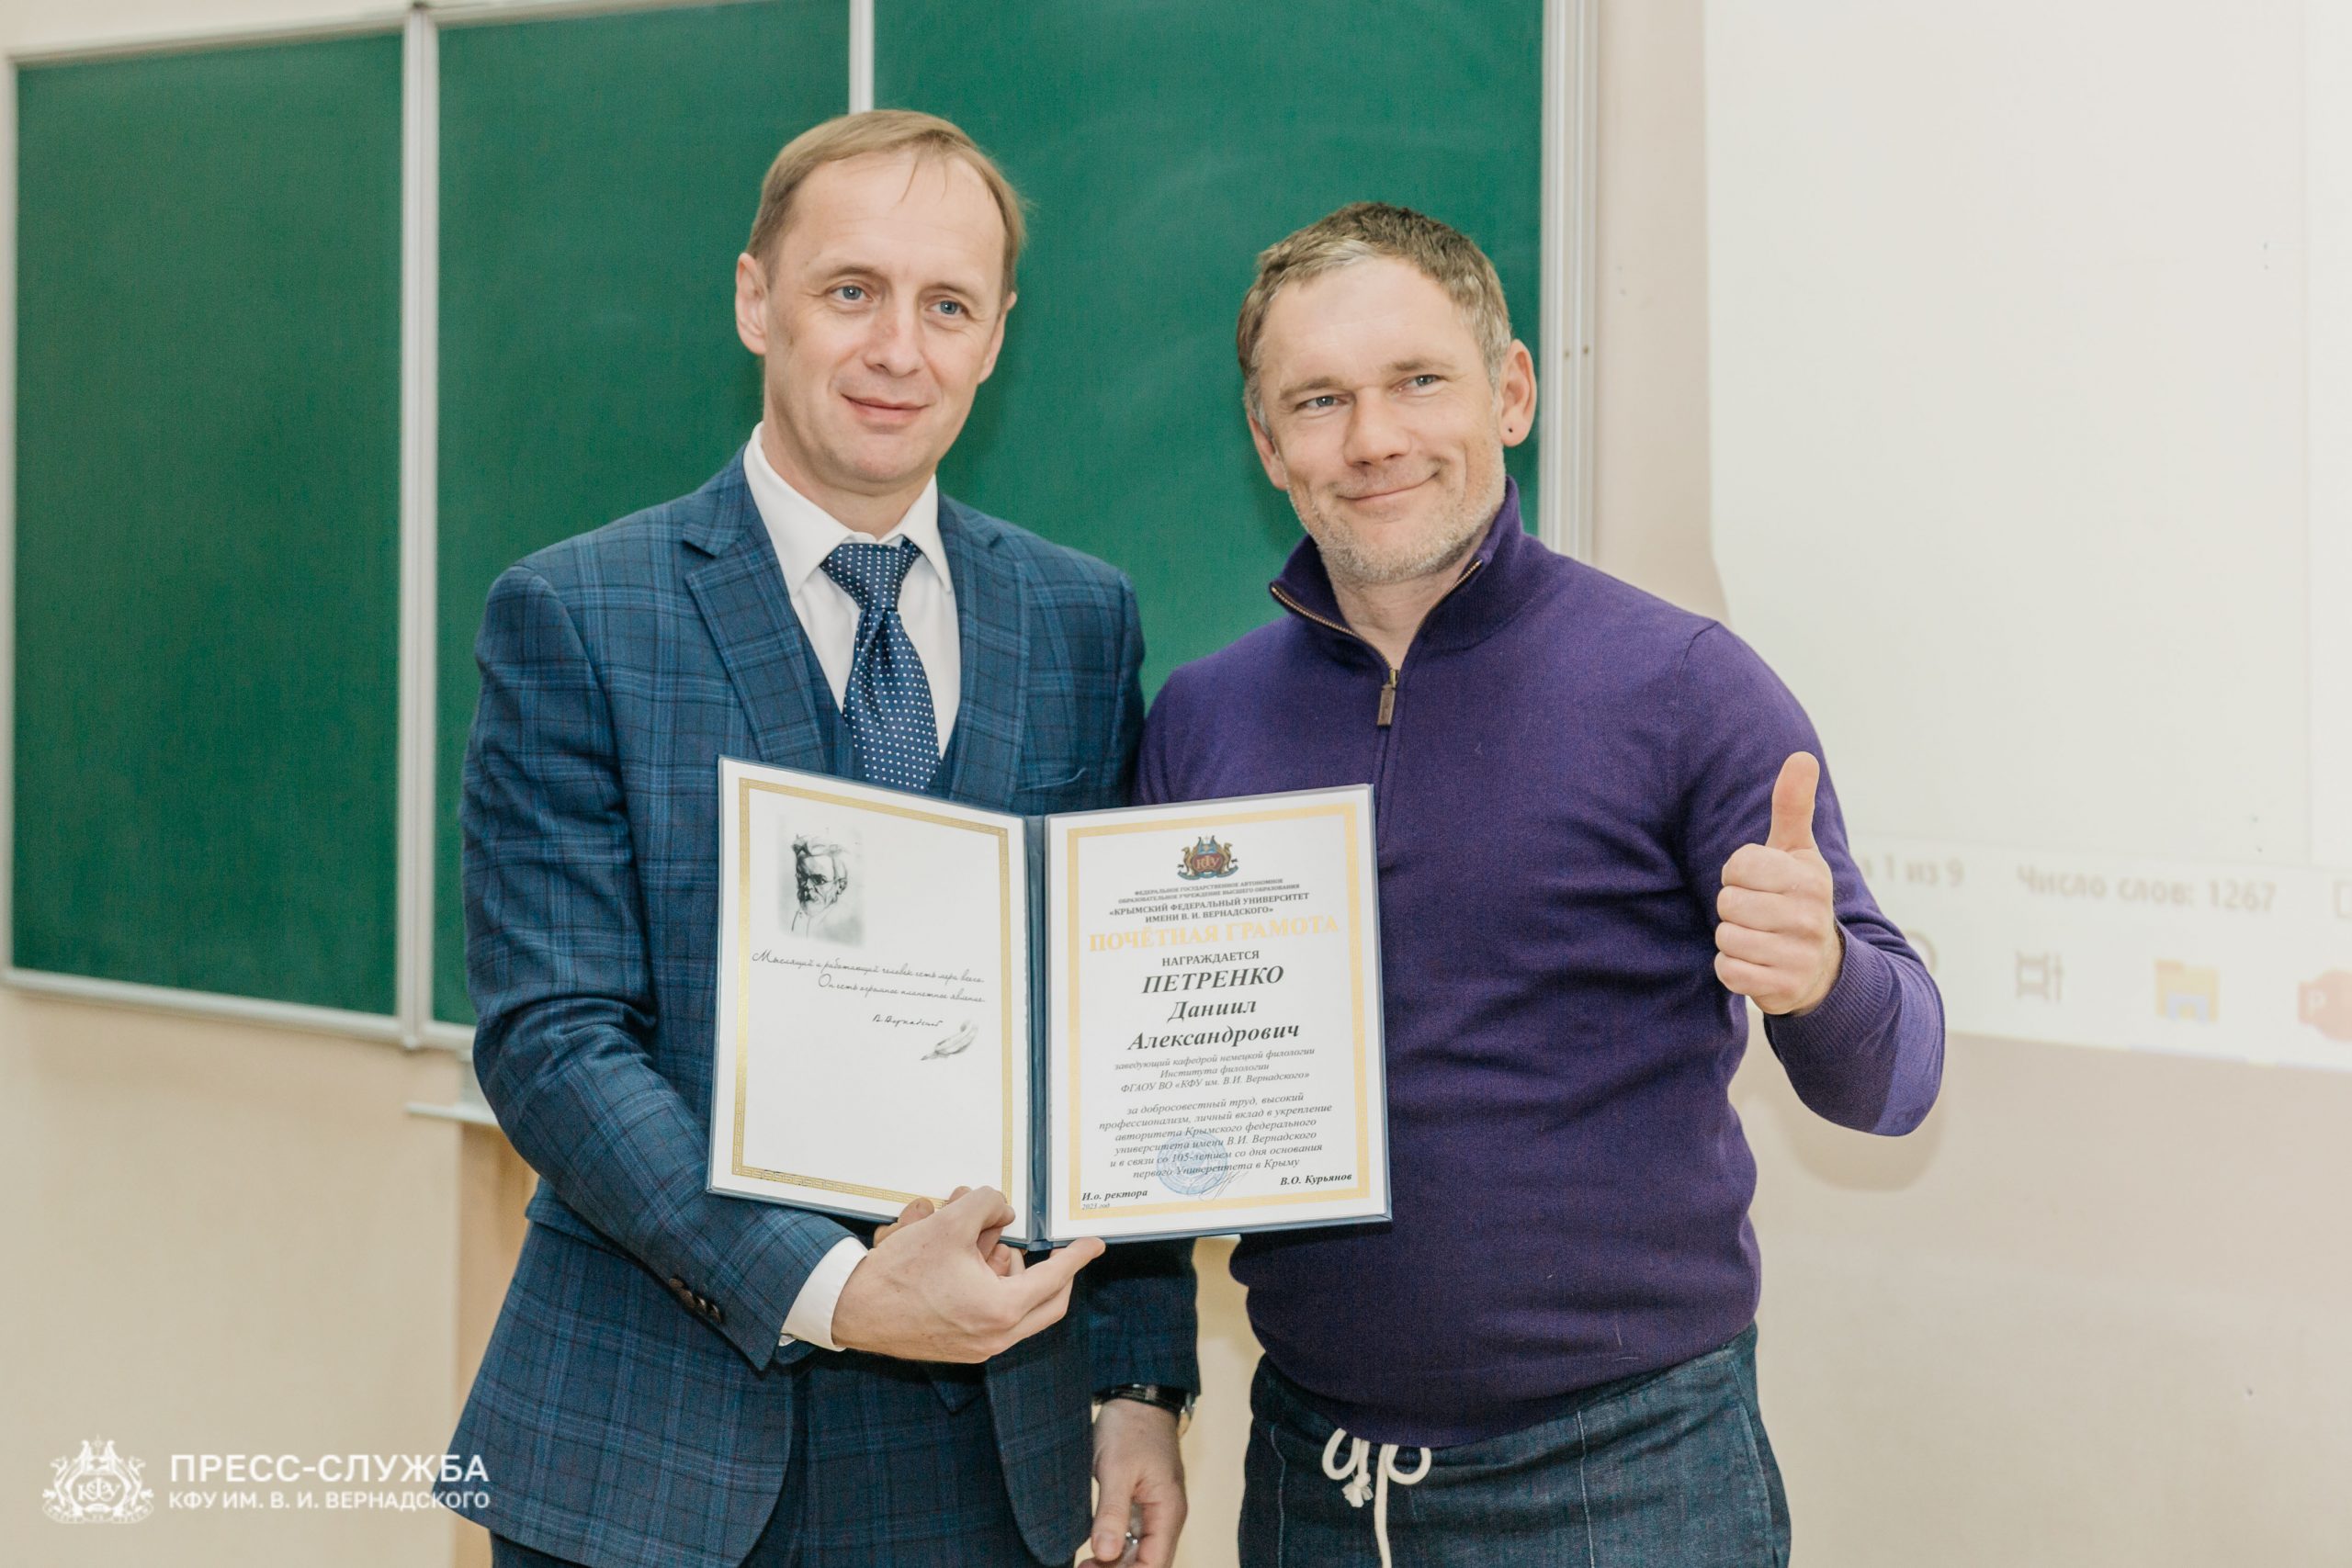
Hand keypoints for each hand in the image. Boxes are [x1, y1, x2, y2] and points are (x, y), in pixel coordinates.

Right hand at [831, 1186, 1101, 1362]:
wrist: (852, 1310)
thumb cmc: (897, 1272)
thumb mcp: (948, 1223)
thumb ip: (987, 1205)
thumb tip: (1003, 1210)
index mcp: (1002, 1308)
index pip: (1055, 1279)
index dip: (1077, 1256)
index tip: (1094, 1244)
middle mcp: (996, 1336)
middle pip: (1047, 1303)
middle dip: (1048, 1270)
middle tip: (1041, 1247)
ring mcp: (978, 1348)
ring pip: (1018, 1307)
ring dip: (1008, 1272)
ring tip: (978, 1243)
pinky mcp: (960, 1349)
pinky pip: (993, 1316)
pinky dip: (989, 1289)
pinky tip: (963, 1263)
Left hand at [1082, 1398, 1186, 1566]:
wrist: (1137, 1398)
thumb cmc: (1131, 1428)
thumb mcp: (1116, 1468)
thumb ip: (1112, 1513)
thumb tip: (1105, 1553)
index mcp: (1168, 1511)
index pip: (1154, 1564)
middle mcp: (1166, 1516)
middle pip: (1148, 1563)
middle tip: (1081, 1567)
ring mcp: (1156, 1511)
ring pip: (1140, 1553)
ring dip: (1115, 1563)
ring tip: (1083, 1563)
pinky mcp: (1143, 1504)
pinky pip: (1133, 1538)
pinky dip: (1115, 1547)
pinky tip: (1094, 1548)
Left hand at [1714, 751, 1842, 1015]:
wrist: (1821, 967)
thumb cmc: (1796, 896)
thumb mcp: (1797, 851)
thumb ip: (1793, 805)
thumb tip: (1801, 756)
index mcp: (1809, 877)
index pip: (1738, 865)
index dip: (1737, 874)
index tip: (1757, 882)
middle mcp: (1810, 916)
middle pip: (1728, 903)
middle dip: (1733, 908)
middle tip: (1757, 913)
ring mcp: (1799, 955)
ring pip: (1726, 937)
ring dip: (1731, 938)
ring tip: (1757, 936)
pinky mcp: (1782, 988)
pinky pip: (1728, 971)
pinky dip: (1731, 968)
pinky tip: (1755, 962)